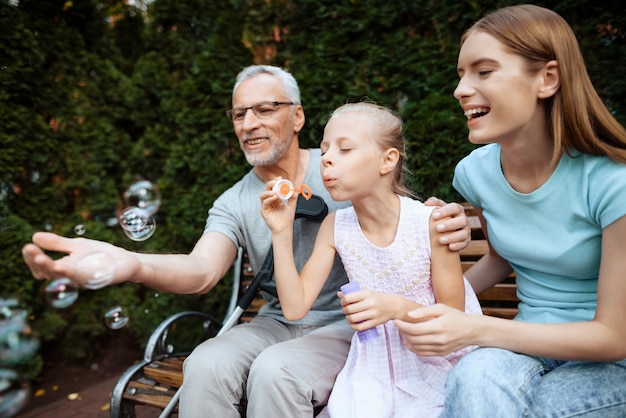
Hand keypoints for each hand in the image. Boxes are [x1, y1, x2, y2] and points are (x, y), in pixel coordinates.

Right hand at [22, 232, 138, 286]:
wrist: (127, 261)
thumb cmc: (102, 255)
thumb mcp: (77, 246)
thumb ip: (58, 243)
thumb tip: (34, 236)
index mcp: (65, 269)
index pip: (43, 267)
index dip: (33, 258)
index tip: (27, 246)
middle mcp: (72, 277)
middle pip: (50, 273)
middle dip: (38, 262)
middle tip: (30, 250)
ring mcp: (85, 279)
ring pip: (64, 277)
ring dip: (51, 268)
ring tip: (40, 259)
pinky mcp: (99, 279)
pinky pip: (83, 278)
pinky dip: (72, 273)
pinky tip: (64, 267)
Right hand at [260, 177, 296, 233]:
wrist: (285, 228)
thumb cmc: (287, 218)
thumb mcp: (292, 205)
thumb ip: (293, 197)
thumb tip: (294, 189)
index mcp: (276, 197)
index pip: (274, 187)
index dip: (276, 181)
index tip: (281, 178)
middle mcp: (270, 200)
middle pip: (267, 189)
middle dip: (270, 184)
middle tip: (275, 182)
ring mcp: (266, 205)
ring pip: (263, 195)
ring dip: (268, 191)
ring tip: (275, 192)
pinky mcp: (264, 211)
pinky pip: (264, 203)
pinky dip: (269, 199)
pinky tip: (275, 198)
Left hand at [339, 289, 404, 330]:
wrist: (394, 306)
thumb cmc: (378, 298)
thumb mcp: (367, 292)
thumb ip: (353, 294)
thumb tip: (339, 294)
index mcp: (367, 294)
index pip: (348, 298)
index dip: (342, 301)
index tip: (343, 303)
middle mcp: (370, 303)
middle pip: (349, 309)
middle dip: (344, 310)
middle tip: (346, 310)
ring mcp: (373, 314)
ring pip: (353, 319)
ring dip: (348, 318)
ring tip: (349, 316)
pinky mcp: (375, 322)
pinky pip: (360, 327)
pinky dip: (353, 326)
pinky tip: (353, 323)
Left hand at [394, 304, 475, 355]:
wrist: (472, 330)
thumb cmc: (456, 316)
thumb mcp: (442, 308)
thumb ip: (424, 311)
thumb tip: (409, 315)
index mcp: (438, 326)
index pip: (414, 329)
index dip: (401, 326)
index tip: (395, 321)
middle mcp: (439, 339)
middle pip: (413, 339)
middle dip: (402, 332)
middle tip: (398, 325)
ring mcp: (440, 348)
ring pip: (416, 348)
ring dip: (406, 340)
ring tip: (403, 332)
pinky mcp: (441, 353)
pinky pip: (422, 353)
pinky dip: (413, 348)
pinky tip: (409, 341)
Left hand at [424, 197, 469, 250]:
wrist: (446, 230)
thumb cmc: (441, 217)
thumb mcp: (438, 209)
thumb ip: (433, 204)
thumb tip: (427, 203)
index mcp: (457, 209)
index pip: (454, 208)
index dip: (445, 211)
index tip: (434, 216)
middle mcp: (464, 219)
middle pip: (461, 221)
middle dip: (449, 225)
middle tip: (437, 228)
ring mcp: (466, 230)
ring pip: (463, 233)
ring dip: (452, 237)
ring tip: (441, 240)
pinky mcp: (466, 240)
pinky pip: (464, 243)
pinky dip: (458, 246)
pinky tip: (450, 247)